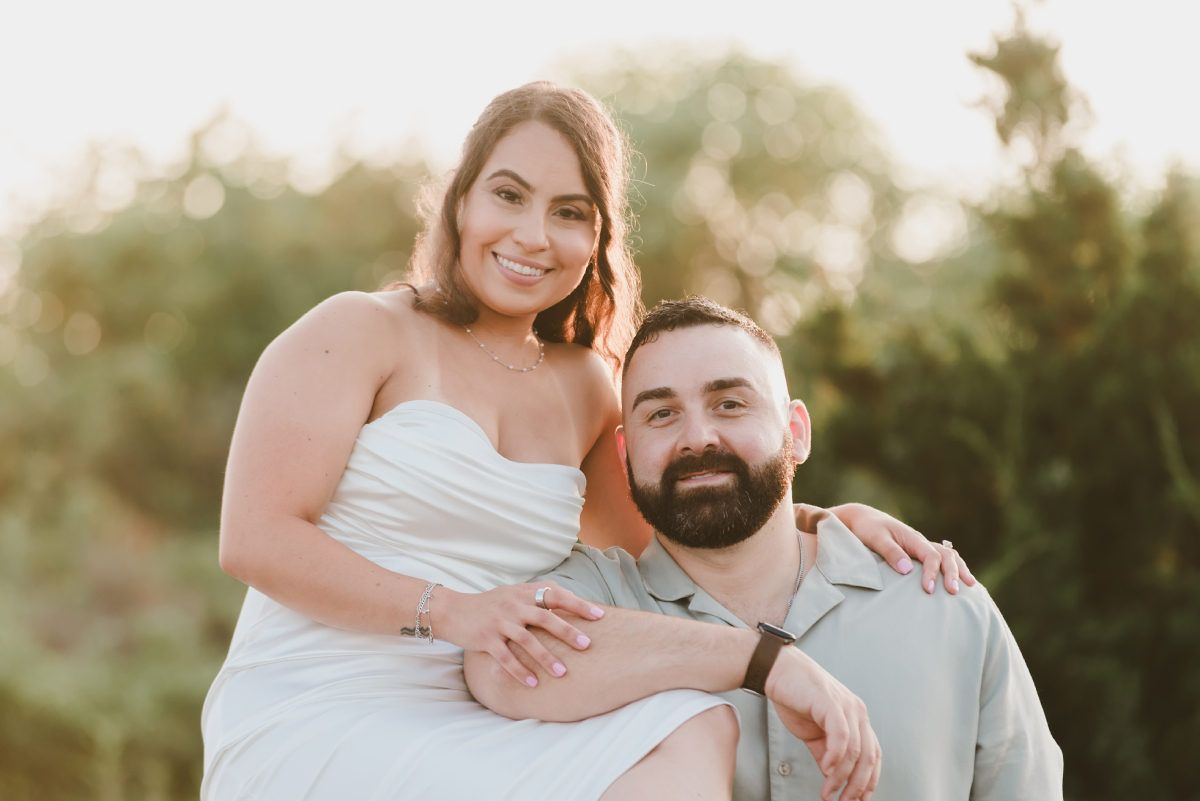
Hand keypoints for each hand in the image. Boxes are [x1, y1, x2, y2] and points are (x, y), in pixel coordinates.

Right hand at [438, 582, 603, 685]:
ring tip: (563, 673)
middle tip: (587, 646)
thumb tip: (571, 597)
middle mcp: (513, 606)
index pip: (556, 595)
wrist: (453, 611)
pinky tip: (533, 684)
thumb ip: (539, 594)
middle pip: (546, 618)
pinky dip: (520, 671)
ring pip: (527, 641)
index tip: (599, 616)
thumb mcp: (514, 593)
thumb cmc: (490, 604)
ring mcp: (499, 622)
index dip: (578, 605)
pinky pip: (505, 658)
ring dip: (546, 658)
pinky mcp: (486, 639)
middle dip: (568, 632)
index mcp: (523, 594)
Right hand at [766, 647, 881, 800]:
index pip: (873, 754)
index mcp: (856, 717)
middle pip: (868, 757)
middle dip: (857, 785)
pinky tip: (826, 769)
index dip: (869, 780)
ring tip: (828, 793)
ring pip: (854, 750)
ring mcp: (846, 706)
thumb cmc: (794, 696)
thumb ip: (826, 752)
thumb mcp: (813, 732)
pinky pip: (841, 735)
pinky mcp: (831, 702)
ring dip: (841, 777)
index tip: (859, 799)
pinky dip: (836, 756)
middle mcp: (857, 711)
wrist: (776, 670)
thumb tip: (833, 775)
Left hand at [819, 503, 976, 594]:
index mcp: (912, 538)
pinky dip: (953, 567)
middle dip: (952, 573)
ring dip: (959, 569)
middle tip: (954, 592)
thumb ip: (890, 552)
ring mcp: (921, 547)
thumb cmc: (867, 529)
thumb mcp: (875, 539)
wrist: (862, 519)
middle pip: (946, 555)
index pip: (930, 555)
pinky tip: (959, 580)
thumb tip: (907, 570)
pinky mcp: (918, 553)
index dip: (932, 573)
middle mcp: (920, 542)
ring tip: (970, 586)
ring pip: (948, 555)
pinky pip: (941, 559)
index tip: (929, 590)